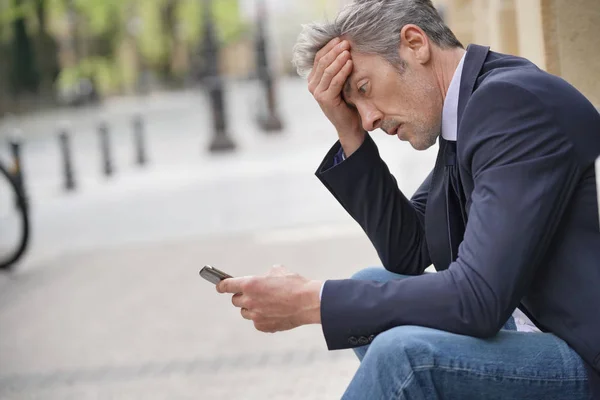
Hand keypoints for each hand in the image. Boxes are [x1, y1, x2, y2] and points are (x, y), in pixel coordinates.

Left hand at [216, 265, 321, 332]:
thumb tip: (262, 280)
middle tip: (252, 294)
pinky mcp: (263, 326)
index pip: (226, 285)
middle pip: (235, 300)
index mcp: (250, 284)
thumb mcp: (278, 271)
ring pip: (245, 312)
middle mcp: (249, 300)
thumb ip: (264, 276)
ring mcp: (255, 315)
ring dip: (250, 308)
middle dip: (241, 296)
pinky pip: (256, 322)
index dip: (221, 285)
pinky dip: (261, 318)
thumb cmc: (295, 284)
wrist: (308, 302)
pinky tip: (273, 312)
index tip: (219, 286)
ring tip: (265, 304)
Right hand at [308, 38, 364, 155]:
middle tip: (346, 42)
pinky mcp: (326, 99)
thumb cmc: (348, 102)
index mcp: (314, 79)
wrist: (349, 125)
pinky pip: (334, 81)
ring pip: (327, 70)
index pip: (319, 58)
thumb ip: (338, 69)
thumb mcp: (341, 82)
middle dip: (334, 50)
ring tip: (348, 50)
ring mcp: (318, 93)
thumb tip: (345, 48)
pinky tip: (350, 63)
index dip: (329, 47)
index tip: (340, 38)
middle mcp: (313, 86)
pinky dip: (342, 71)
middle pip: (322, 62)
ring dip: (338, 58)